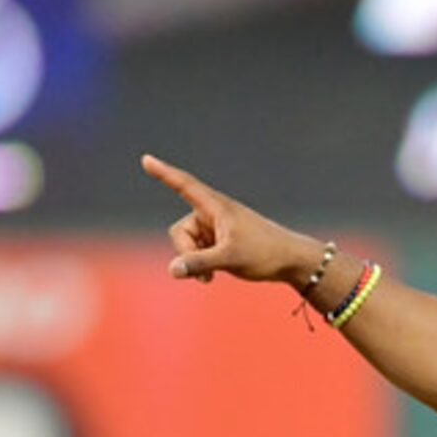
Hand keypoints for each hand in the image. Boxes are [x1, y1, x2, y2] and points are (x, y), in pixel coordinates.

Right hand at [139, 153, 319, 285]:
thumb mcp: (229, 259)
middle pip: (179, 232)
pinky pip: (196, 253)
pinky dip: (200, 266)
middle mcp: (211, 214)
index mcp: (215, 206)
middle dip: (186, 253)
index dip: (163, 173)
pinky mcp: (218, 242)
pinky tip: (213, 277)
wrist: (290, 262)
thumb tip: (172, 270)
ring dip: (194, 262)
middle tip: (203, 274)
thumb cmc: (264, 253)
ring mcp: (214, 229)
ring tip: (211, 278)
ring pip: (186, 245)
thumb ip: (199, 264)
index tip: (146, 159)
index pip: (183, 185)